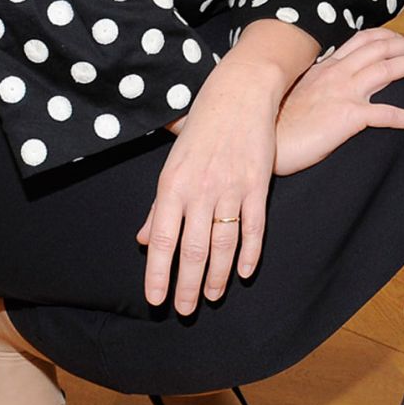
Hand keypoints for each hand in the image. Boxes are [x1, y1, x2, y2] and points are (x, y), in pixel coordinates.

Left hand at [136, 56, 281, 314]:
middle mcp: (201, 190)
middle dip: (187, 285)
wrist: (240, 93)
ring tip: (211, 297)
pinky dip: (250, 252)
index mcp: (172, 185)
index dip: (159, 274)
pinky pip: (254, 226)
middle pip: (193, 249)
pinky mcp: (258, 183)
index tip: (157, 300)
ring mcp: (232, 187)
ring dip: (217, 275)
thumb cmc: (201, 128)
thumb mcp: (172, 164)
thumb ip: (160, 207)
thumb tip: (146, 242)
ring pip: (223, 244)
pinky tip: (245, 272)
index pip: (163, 240)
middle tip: (186, 310)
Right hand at [273, 27, 403, 175]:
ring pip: (389, 68)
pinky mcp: (349, 116)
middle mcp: (337, 73)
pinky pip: (388, 114)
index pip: (362, 40)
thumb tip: (330, 86)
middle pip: (381, 47)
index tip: (400, 41)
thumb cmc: (274, 124)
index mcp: (325, 67)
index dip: (386, 37)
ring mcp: (344, 92)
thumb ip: (317, 83)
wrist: (262, 141)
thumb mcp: (297, 92)